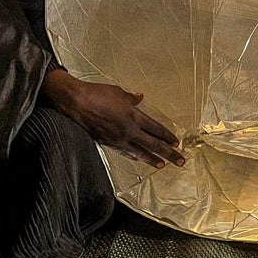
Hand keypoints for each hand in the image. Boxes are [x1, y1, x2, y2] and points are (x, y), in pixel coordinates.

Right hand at [42, 68, 183, 168]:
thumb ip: (131, 98)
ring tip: (163, 165)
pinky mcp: (108, 143)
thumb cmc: (97, 94)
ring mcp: (118, 139)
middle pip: (153, 145)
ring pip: (140, 152)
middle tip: (180, 161)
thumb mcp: (118, 92)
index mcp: (133, 116)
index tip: (177, 142)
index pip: (156, 129)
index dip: (167, 136)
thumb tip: (140, 97)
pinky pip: (126, 152)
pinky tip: (140, 159)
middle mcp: (128, 130)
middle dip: (169, 153)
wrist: (76, 103)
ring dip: (153, 159)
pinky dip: (135, 156)